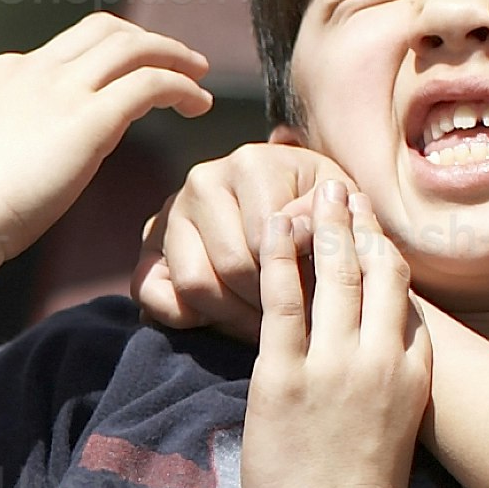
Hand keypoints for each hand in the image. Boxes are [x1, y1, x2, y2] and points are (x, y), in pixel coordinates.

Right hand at [0, 18, 216, 278]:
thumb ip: (25, 140)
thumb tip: (56, 157)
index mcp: (6, 72)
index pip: (70, 46)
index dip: (111, 55)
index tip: (134, 74)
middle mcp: (35, 69)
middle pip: (106, 29)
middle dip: (147, 41)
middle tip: (180, 63)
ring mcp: (61, 89)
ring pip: (133, 46)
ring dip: (173, 56)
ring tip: (199, 79)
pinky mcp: (88, 117)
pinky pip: (150, 82)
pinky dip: (180, 86)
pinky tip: (198, 105)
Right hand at [134, 137, 362, 337]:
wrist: (284, 207)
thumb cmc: (319, 211)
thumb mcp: (339, 206)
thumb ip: (328, 217)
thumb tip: (300, 232)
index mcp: (251, 163)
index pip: (267, 239)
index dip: (294, 280)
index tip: (316, 303)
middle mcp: (203, 180)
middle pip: (232, 265)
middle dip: (265, 303)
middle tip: (291, 321)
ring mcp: (171, 212)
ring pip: (195, 283)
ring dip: (231, 316)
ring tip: (261, 324)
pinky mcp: (149, 247)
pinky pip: (154, 294)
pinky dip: (186, 317)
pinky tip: (221, 319)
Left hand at [240, 185, 432, 487]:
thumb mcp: (398, 429)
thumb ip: (394, 384)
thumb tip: (381, 357)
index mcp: (413, 372)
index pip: (406, 294)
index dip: (386, 248)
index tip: (370, 219)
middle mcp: (381, 359)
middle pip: (377, 271)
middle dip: (358, 223)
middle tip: (340, 186)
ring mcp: (334, 366)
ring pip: (335, 276)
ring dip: (323, 226)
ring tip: (312, 191)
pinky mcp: (285, 379)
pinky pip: (282, 302)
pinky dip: (278, 257)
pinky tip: (270, 226)